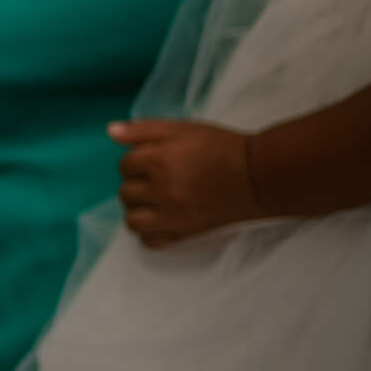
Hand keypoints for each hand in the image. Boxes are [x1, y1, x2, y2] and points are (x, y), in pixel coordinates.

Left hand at [109, 118, 261, 246]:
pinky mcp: (185, 233)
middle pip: (126, 193)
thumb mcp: (183, 128)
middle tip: (157, 179)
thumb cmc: (222, 147)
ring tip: (155, 201)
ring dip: (138, 210)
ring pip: (132, 220)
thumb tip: (110, 131)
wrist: (260, 176)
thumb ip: (144, 130)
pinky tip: (161, 220)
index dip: (137, 161)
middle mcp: (160, 190)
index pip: (125, 165)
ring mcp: (172, 215)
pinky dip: (150, 233)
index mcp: (158, 160)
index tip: (154, 160)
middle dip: (136, 184)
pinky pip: (150, 242)